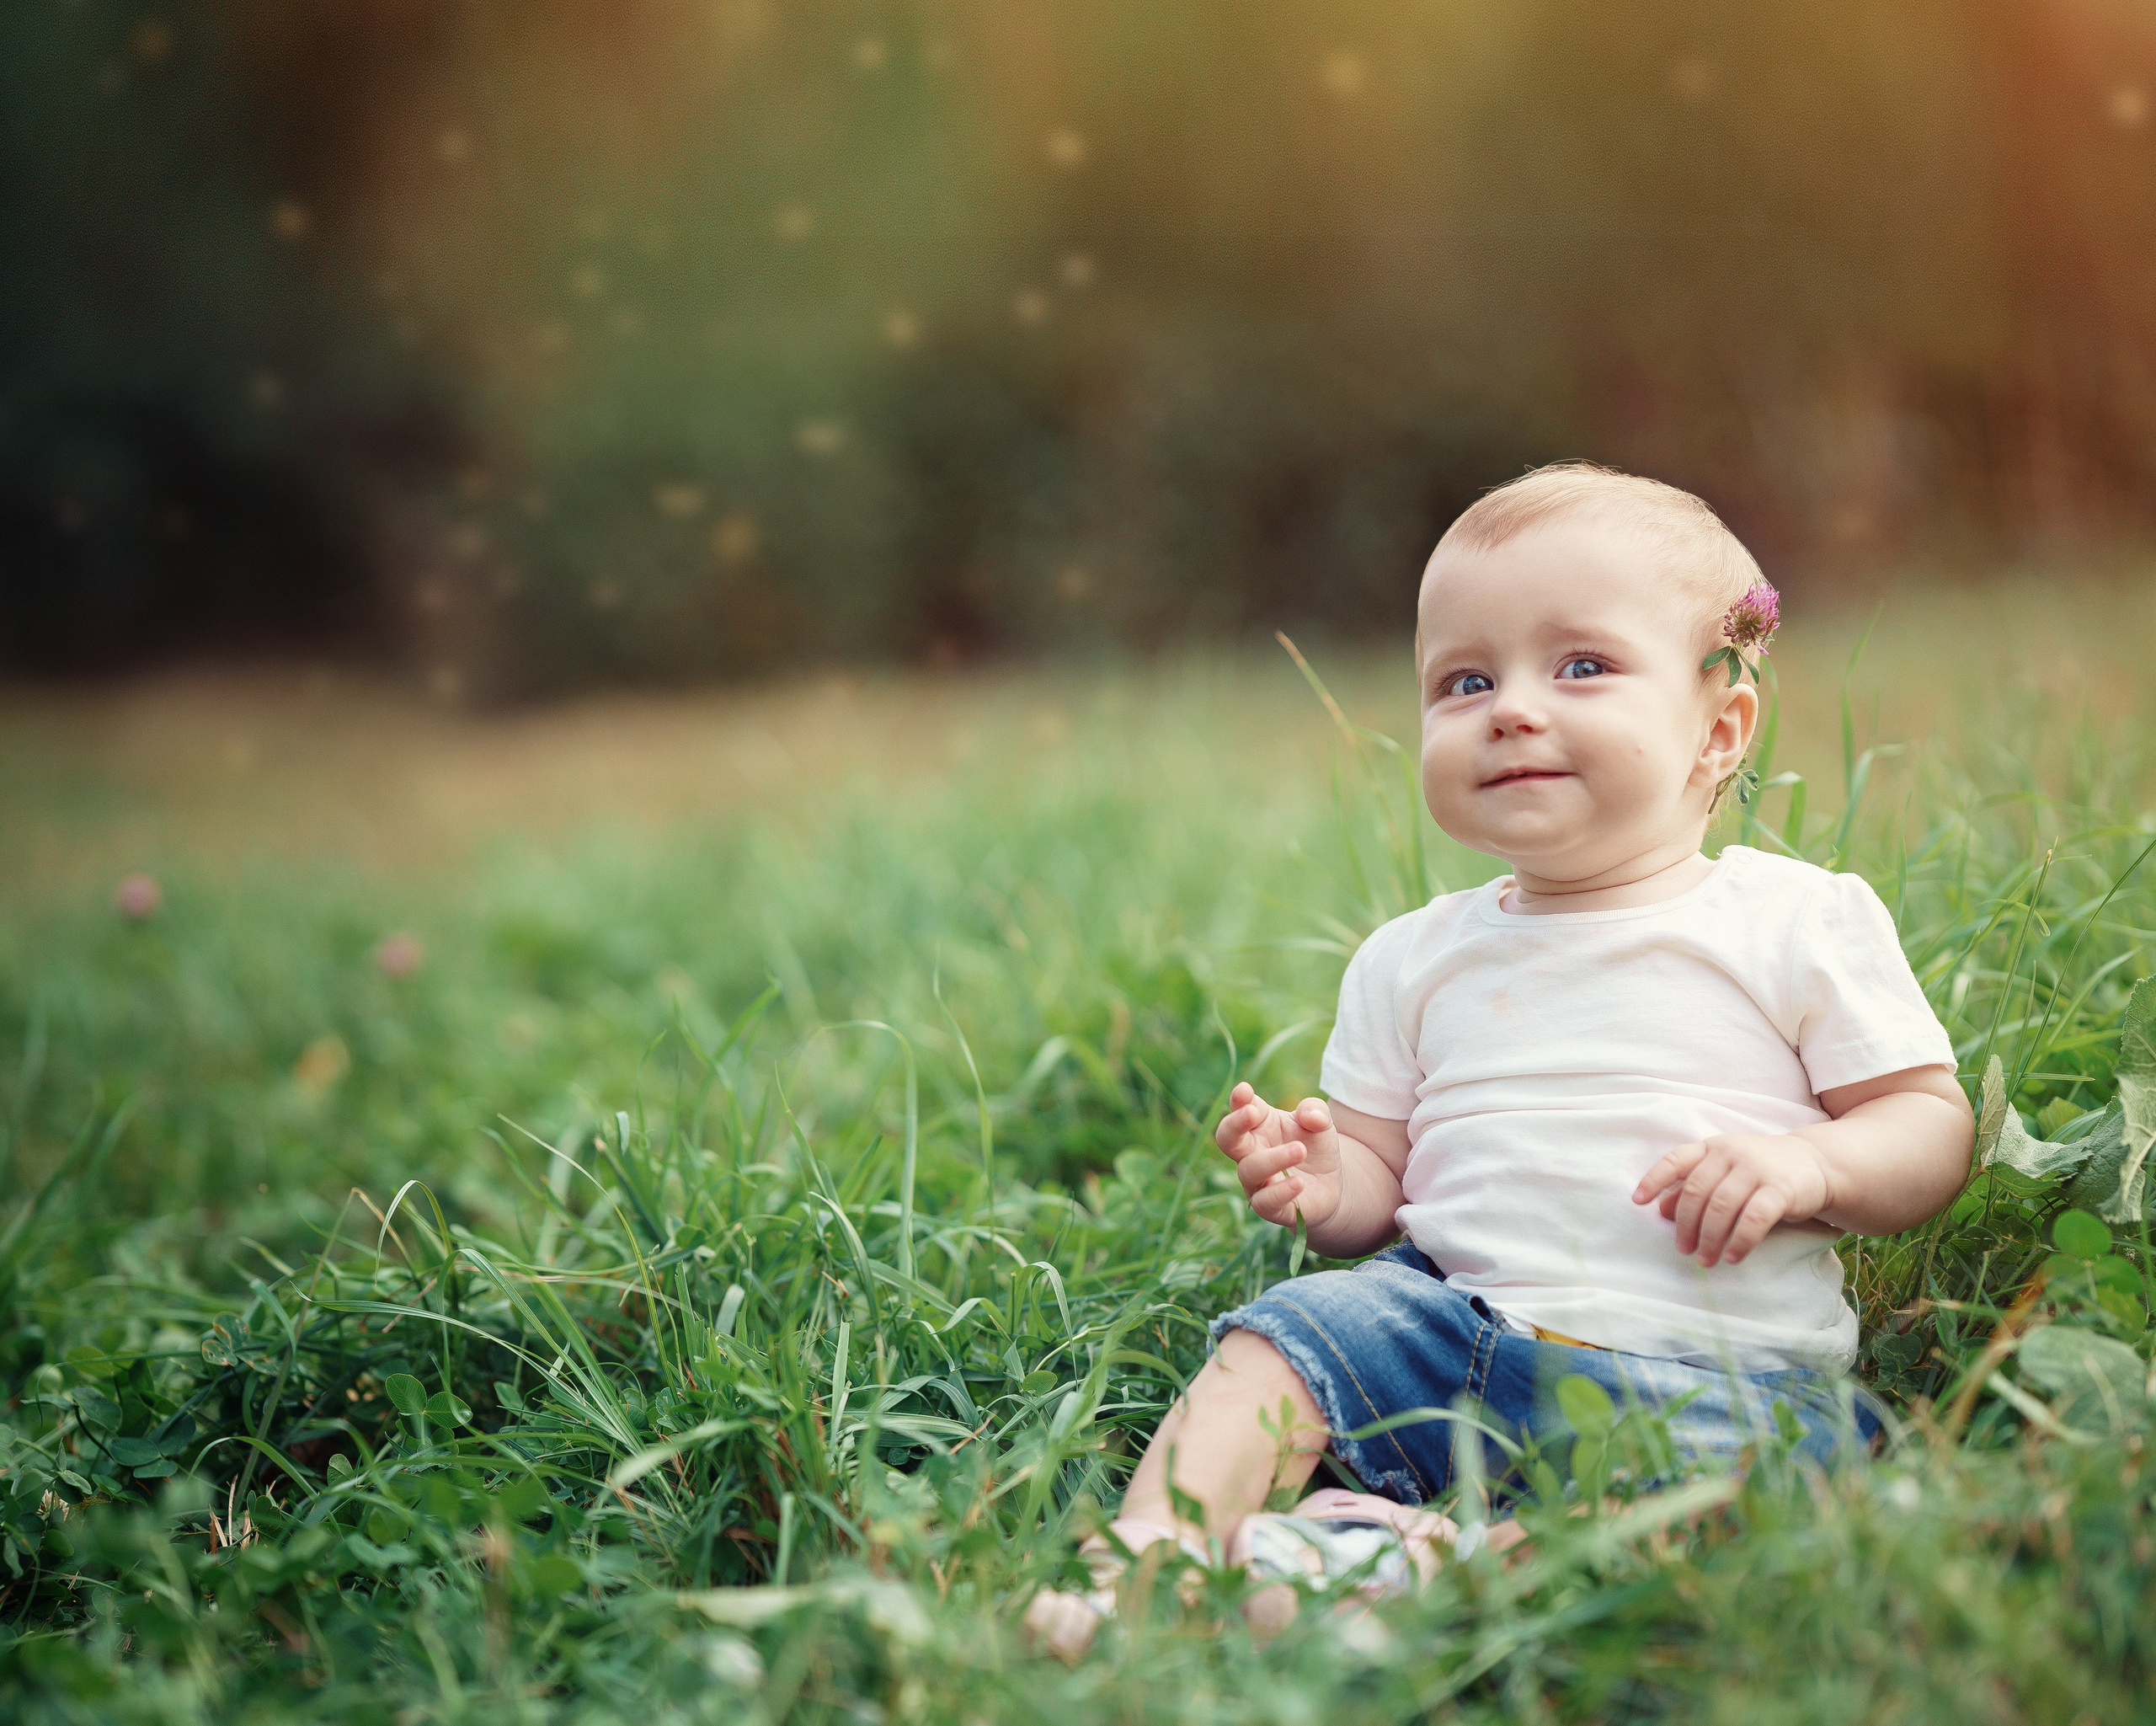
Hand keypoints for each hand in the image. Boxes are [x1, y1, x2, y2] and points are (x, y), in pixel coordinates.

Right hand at [1213, 1082, 1343, 1229]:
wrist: (1331, 1183)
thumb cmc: (1315, 1147)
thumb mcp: (1321, 1123)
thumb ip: (1316, 1112)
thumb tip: (1312, 1116)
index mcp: (1259, 1125)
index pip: (1241, 1109)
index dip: (1239, 1100)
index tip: (1244, 1091)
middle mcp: (1250, 1152)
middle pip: (1227, 1139)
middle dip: (1234, 1124)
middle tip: (1251, 1112)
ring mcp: (1256, 1181)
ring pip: (1249, 1170)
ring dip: (1273, 1159)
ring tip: (1300, 1150)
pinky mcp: (1269, 1207)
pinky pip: (1264, 1202)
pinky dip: (1279, 1192)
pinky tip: (1298, 1183)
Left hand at [1630, 1133, 1833, 1266]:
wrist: (1816, 1163)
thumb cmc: (1759, 1171)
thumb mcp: (1724, 1172)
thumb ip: (1693, 1187)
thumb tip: (1660, 1210)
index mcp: (1712, 1147)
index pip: (1676, 1160)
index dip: (1654, 1180)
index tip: (1638, 1202)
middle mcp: (1731, 1153)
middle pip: (1697, 1191)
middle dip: (1685, 1224)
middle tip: (1683, 1249)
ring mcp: (1756, 1169)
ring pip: (1722, 1206)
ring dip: (1710, 1238)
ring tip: (1706, 1260)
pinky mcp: (1781, 1188)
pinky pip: (1754, 1218)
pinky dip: (1740, 1240)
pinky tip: (1733, 1256)